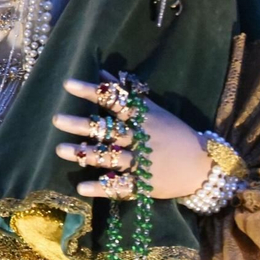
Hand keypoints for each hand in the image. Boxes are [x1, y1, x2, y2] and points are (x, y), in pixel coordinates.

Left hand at [51, 78, 211, 199]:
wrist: (203, 166)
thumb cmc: (175, 133)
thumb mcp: (155, 109)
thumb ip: (127, 94)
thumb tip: (103, 72)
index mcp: (144, 117)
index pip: (114, 100)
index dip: (91, 91)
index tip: (68, 84)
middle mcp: (141, 138)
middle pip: (108, 129)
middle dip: (82, 124)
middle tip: (57, 119)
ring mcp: (142, 163)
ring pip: (110, 157)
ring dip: (85, 153)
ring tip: (60, 149)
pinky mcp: (144, 186)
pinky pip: (120, 187)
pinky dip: (101, 187)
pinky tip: (81, 187)